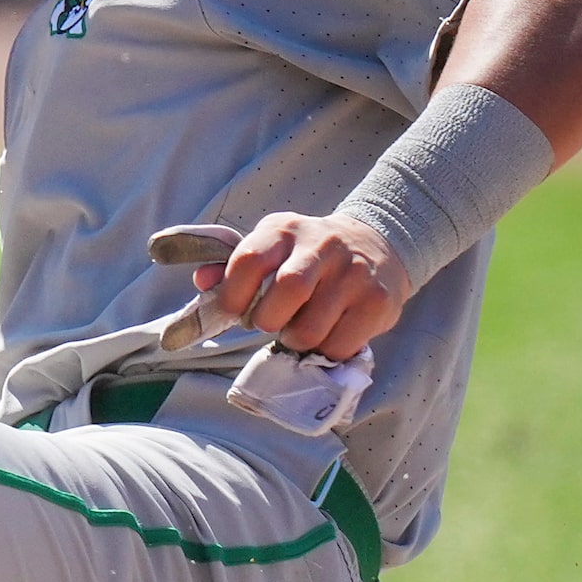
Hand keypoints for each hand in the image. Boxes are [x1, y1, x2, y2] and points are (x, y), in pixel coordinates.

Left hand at [198, 211, 411, 363]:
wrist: (376, 243)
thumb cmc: (306, 256)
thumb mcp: (269, 249)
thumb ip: (232, 267)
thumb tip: (203, 282)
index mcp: (284, 230)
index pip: (249, 260)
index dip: (233, 295)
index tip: (234, 312)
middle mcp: (321, 245)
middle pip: (287, 290)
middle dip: (267, 319)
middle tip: (270, 323)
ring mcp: (354, 274)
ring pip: (311, 328)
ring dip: (296, 340)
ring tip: (298, 330)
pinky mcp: (377, 302)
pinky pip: (339, 345)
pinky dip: (325, 350)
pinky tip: (326, 335)